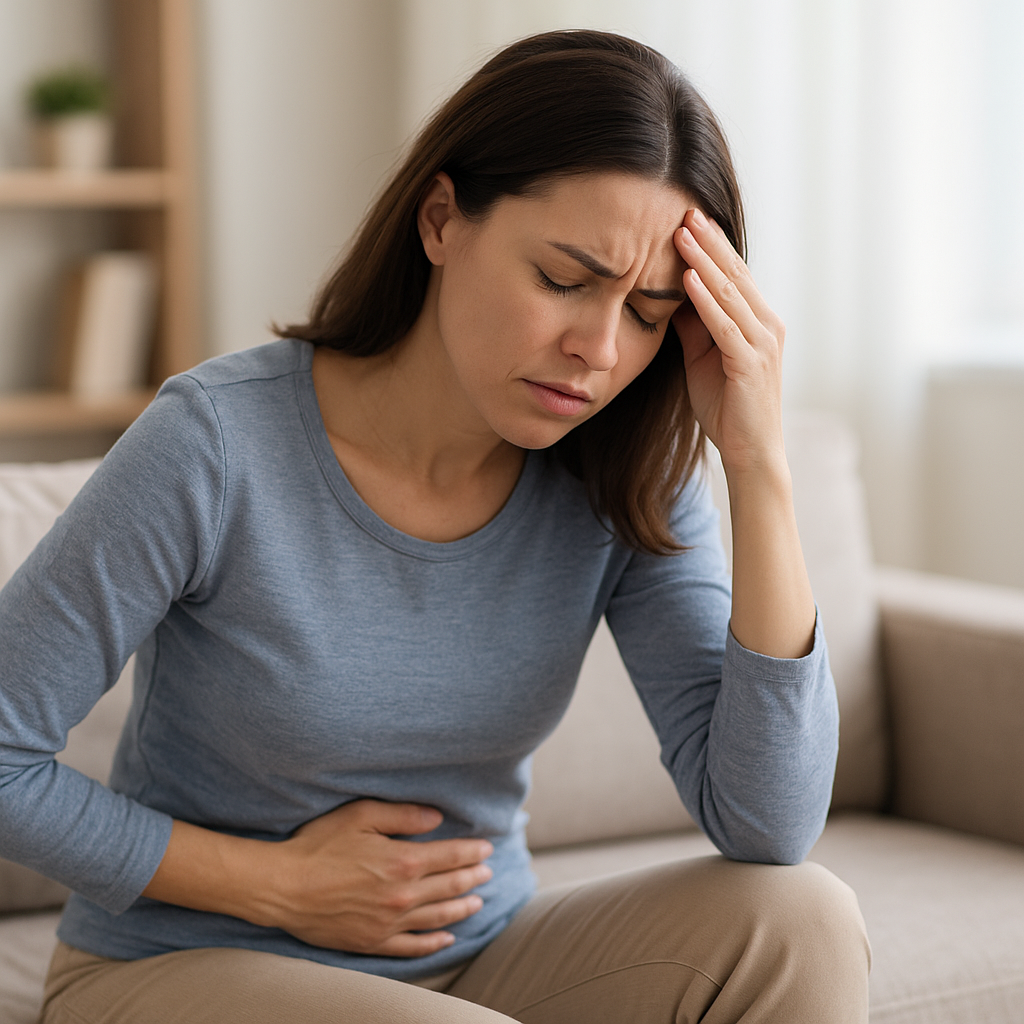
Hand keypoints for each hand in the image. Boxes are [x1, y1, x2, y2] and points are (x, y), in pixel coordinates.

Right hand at [261, 800, 492, 956]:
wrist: (283, 887)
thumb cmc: (318, 845)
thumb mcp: (360, 815)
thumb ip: (402, 815)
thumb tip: (437, 818)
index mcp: (402, 861)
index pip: (451, 856)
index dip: (472, 852)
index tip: (486, 848)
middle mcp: (402, 895)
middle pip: (450, 887)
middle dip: (473, 878)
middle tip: (488, 872)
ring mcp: (388, 923)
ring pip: (438, 917)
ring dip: (462, 908)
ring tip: (478, 901)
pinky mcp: (372, 942)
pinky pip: (412, 947)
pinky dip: (434, 943)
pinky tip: (448, 938)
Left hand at [672, 208, 786, 476]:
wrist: (750, 453)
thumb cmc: (727, 407)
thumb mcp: (703, 357)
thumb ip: (694, 326)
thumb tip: (671, 294)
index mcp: (757, 322)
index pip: (733, 274)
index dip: (711, 246)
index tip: (687, 218)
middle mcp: (766, 326)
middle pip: (735, 274)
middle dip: (708, 242)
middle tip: (684, 209)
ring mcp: (762, 343)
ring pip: (730, 293)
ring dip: (703, 262)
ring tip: (681, 233)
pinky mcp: (751, 364)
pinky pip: (725, 326)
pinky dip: (706, 301)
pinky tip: (686, 280)